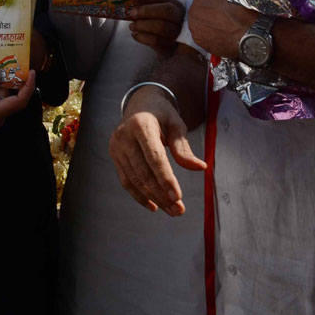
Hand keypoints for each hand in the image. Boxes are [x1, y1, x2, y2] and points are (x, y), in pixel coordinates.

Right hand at [107, 85, 205, 215]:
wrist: (139, 103)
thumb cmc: (162, 114)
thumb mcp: (176, 124)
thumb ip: (184, 147)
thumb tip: (200, 167)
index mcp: (141, 125)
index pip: (154, 156)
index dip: (165, 178)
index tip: (178, 197)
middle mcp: (124, 136)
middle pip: (143, 172)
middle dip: (161, 193)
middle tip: (179, 210)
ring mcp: (116, 146)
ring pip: (134, 179)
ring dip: (153, 198)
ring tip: (172, 210)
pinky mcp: (114, 154)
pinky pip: (126, 180)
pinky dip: (139, 195)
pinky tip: (153, 206)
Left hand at [127, 0, 185, 54]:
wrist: (164, 40)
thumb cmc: (155, 20)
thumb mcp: (152, 9)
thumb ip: (143, 2)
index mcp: (173, 3)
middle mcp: (178, 16)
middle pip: (167, 10)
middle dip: (146, 10)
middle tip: (132, 13)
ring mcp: (176, 31)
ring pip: (162, 26)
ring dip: (142, 25)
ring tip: (132, 26)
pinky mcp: (170, 44)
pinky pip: (156, 40)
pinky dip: (141, 37)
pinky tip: (135, 34)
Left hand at [187, 0, 256, 57]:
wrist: (248, 33)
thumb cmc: (244, 12)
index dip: (213, 2)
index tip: (219, 6)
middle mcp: (193, 8)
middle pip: (199, 10)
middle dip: (208, 13)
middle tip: (221, 18)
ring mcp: (193, 24)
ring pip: (198, 23)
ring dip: (207, 25)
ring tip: (221, 28)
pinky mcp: (197, 38)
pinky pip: (201, 35)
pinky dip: (208, 36)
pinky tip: (219, 36)